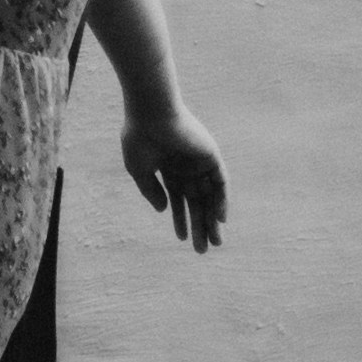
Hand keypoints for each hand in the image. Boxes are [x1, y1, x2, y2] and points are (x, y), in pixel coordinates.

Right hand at [122, 111, 227, 252]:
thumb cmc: (140, 138)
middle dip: (199, 225)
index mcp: (168, 168)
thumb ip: (151, 191)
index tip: (182, 239)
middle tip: (202, 249)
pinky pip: (220, 182)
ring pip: (210, 196)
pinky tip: (220, 219)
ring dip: (213, 219)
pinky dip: (222, 200)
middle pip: (196, 202)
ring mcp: (199, 161)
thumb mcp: (139, 170)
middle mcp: (186, 166)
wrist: (151, 112)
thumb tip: (165, 211)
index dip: (180, 219)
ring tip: (215, 242)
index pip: (178, 199)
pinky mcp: (211, 155)